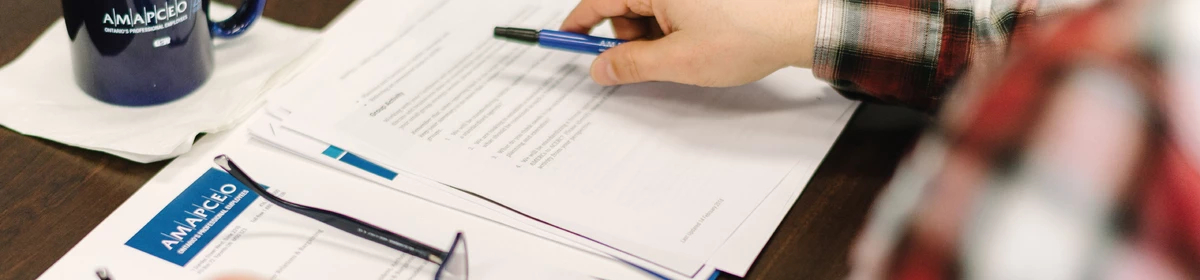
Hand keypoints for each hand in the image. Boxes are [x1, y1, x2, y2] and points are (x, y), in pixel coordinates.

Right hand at [560, 0, 818, 86]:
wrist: (799, 25)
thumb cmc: (748, 34)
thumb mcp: (679, 60)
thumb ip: (631, 64)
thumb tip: (602, 67)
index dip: (581, 23)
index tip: (568, 39)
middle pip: (625, 3)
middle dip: (626, 35)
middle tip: (641, 62)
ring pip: (651, 7)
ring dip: (653, 35)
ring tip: (681, 55)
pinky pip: (673, 6)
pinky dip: (673, 27)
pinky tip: (694, 45)